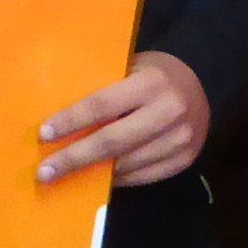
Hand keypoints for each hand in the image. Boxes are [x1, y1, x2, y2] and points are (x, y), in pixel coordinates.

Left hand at [36, 48, 208, 186]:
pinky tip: (95, 179)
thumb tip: (58, 118)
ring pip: (126, 164)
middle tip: (44, 172)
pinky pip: (142, 177)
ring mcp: (180, 139)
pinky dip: (116, 179)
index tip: (44, 134)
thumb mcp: (131, 67)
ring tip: (64, 177)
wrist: (202, 86)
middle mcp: (168, 112)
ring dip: (92, 173)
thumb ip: (104, 88)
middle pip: (112, 142)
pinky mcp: (185, 160)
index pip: (102, 104)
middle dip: (74, 158)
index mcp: (151, 83)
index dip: (71, 121)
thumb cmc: (153, 74)